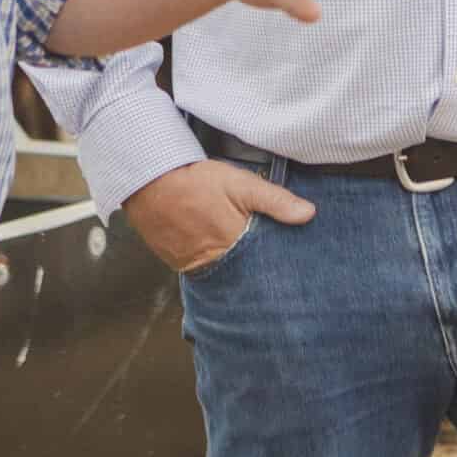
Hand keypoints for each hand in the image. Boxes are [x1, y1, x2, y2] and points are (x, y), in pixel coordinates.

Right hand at [123, 159, 314, 273]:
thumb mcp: (241, 184)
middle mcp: (213, 263)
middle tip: (268, 272)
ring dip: (233, 269)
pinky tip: (217, 252)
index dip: (275, 268)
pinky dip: (211, 264)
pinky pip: (201, 270)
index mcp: (233, 246)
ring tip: (243, 261)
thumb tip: (308, 214)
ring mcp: (192, 266)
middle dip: (256, 273)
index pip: (263, 268)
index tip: (290, 273)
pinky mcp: (177, 263)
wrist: (148, 180)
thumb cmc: (194, 180)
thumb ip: (275, 201)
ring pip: (222, 274)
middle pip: (243, 275)